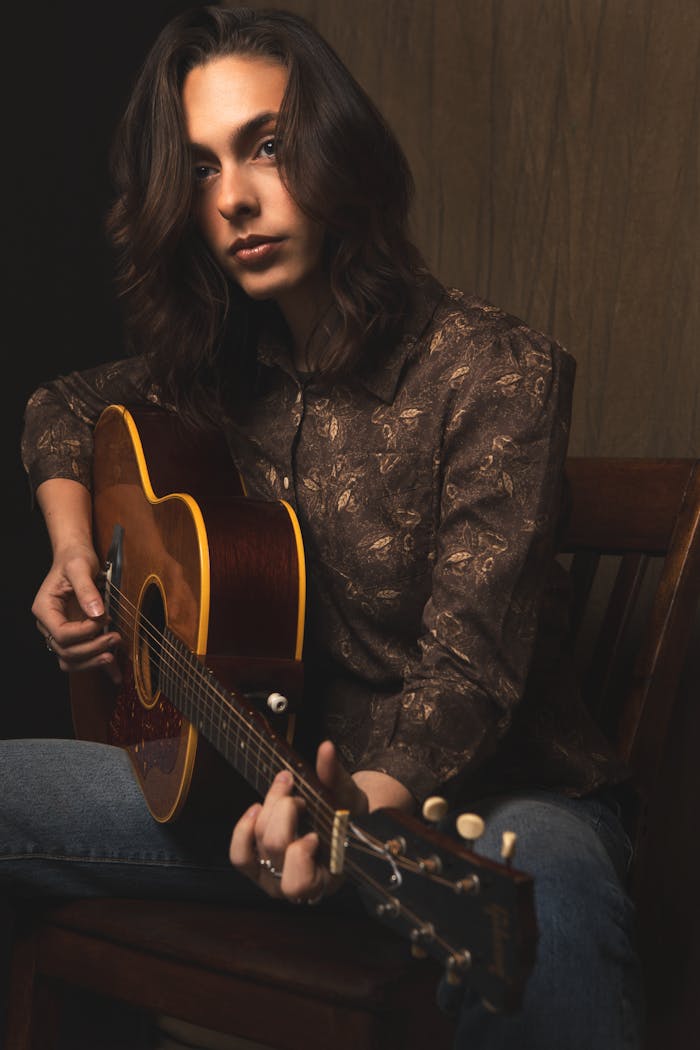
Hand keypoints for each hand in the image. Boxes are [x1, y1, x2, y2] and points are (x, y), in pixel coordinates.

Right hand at [32, 541, 121, 683]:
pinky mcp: (76, 636)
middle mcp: (50, 625)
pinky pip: (83, 658)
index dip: (84, 632)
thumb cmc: (75, 559)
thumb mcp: (80, 567)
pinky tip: (116, 674)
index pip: (61, 633)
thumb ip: (87, 590)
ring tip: (113, 656)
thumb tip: (97, 613)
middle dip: (92, 648)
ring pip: (71, 660)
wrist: (76, 557)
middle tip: (115, 638)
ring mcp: (62, 632)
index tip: (105, 619)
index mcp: (45, 609)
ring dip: (92, 662)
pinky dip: (99, 667)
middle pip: (66, 651)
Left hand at [229, 740, 412, 903]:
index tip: (315, 832)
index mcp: (323, 881)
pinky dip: (244, 827)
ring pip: (257, 842)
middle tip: (300, 798)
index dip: (301, 851)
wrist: (337, 826)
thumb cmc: (346, 817)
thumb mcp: (347, 798)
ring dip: (269, 808)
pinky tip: (257, 807)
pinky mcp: (255, 867)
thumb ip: (335, 776)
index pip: (299, 882)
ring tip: (283, 790)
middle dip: (285, 811)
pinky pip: (239, 854)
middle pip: (275, 847)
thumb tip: (325, 748)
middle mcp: (293, 888)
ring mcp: (271, 878)